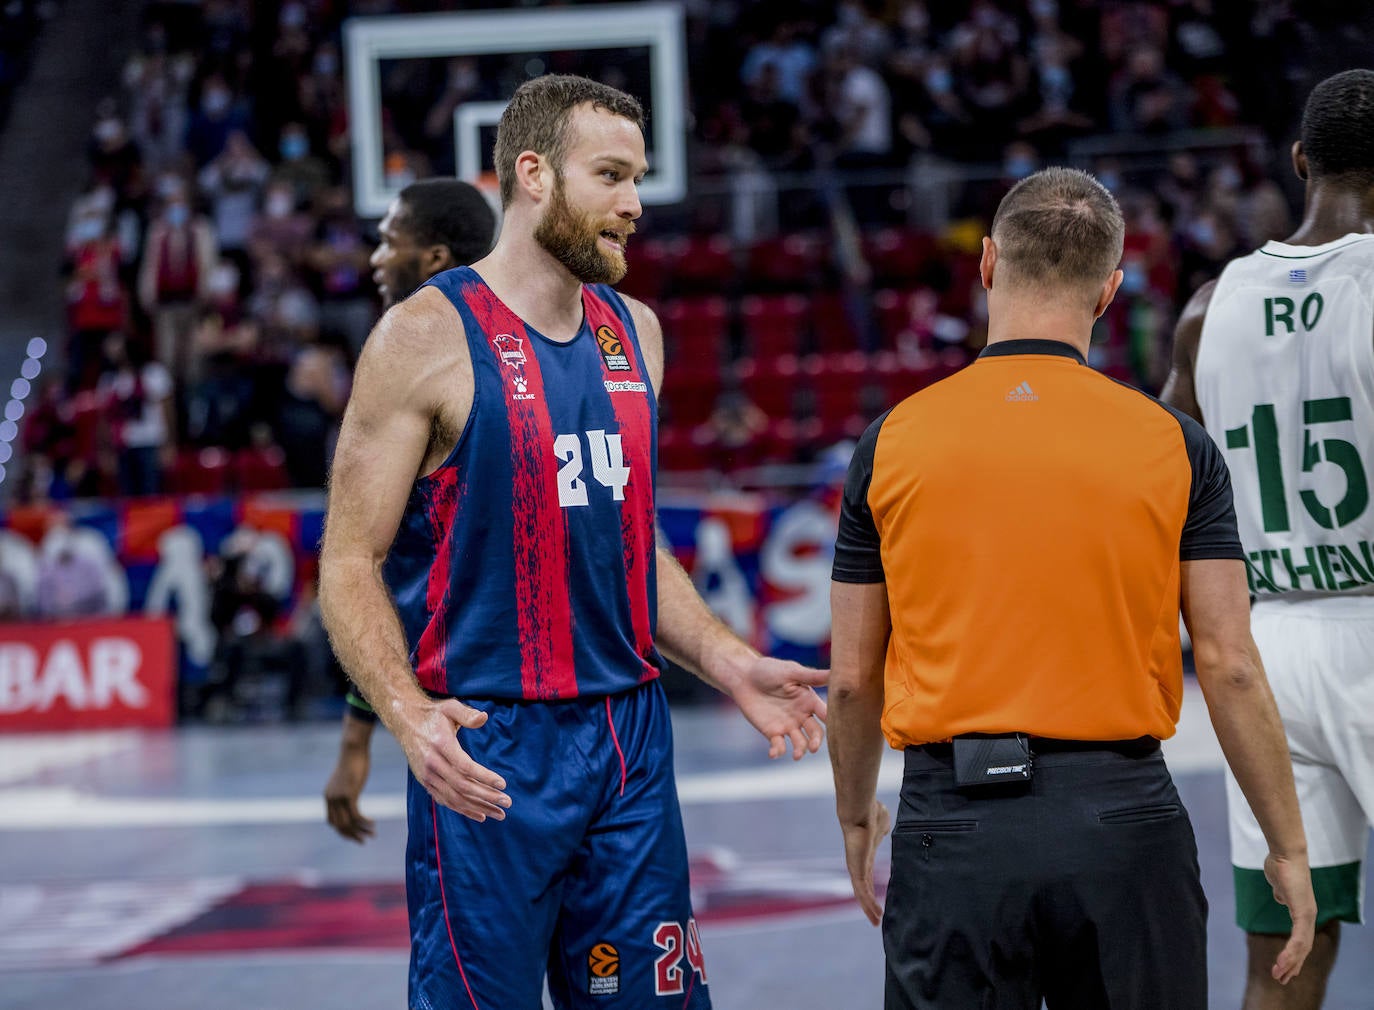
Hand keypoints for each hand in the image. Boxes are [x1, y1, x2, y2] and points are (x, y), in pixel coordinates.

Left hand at [324, 742, 375, 842]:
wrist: (353, 748)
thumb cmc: (353, 760)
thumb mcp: (347, 778)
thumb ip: (347, 788)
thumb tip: (352, 791)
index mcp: (328, 796)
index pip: (332, 821)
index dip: (343, 831)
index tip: (355, 834)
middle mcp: (331, 799)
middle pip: (339, 826)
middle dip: (352, 835)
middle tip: (363, 841)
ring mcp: (339, 797)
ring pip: (348, 823)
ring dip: (360, 831)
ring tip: (372, 834)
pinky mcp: (349, 794)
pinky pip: (356, 815)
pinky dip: (364, 822)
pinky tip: (373, 823)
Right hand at [399, 698, 510, 821]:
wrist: (405, 722)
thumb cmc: (433, 714)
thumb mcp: (450, 707)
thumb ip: (467, 714)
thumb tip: (484, 717)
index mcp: (440, 745)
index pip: (464, 766)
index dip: (484, 777)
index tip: (503, 784)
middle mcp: (432, 763)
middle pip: (462, 786)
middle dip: (486, 796)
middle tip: (507, 802)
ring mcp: (427, 776)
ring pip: (455, 798)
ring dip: (478, 807)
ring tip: (500, 814)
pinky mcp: (426, 782)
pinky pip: (445, 801)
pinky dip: (463, 810)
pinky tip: (481, 815)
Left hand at [728, 656, 827, 759]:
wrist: (744, 677)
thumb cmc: (769, 670)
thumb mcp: (792, 672)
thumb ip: (812, 676)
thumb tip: (835, 671)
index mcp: (809, 700)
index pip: (826, 714)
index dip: (833, 721)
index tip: (837, 729)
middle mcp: (802, 715)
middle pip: (815, 732)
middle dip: (816, 741)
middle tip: (813, 747)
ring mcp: (788, 725)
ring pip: (800, 742)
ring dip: (800, 750)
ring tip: (797, 755)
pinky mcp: (773, 732)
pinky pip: (779, 745)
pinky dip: (778, 751)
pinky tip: (773, 753)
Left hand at [842, 799, 890, 924]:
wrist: (860, 812)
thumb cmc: (871, 814)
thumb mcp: (882, 824)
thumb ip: (883, 830)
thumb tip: (885, 828)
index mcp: (865, 855)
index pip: (868, 876)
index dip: (872, 888)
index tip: (876, 898)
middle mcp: (858, 864)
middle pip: (863, 889)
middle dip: (869, 904)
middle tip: (876, 918)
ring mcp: (856, 868)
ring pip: (861, 894)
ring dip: (868, 909)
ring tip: (876, 922)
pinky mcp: (856, 871)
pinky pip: (862, 892)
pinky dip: (868, 905)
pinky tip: (876, 915)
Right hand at [1264, 851, 1315, 983]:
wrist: (1285, 855)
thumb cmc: (1281, 867)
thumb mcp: (1279, 886)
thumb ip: (1281, 895)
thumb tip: (1280, 899)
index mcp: (1303, 912)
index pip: (1301, 940)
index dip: (1293, 955)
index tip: (1284, 968)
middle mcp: (1308, 916)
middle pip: (1303, 948)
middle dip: (1292, 965)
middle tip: (1280, 979)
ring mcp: (1307, 915)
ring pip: (1302, 947)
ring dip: (1290, 963)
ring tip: (1278, 974)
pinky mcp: (1303, 913)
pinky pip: (1298, 938)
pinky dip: (1291, 952)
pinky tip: (1284, 962)